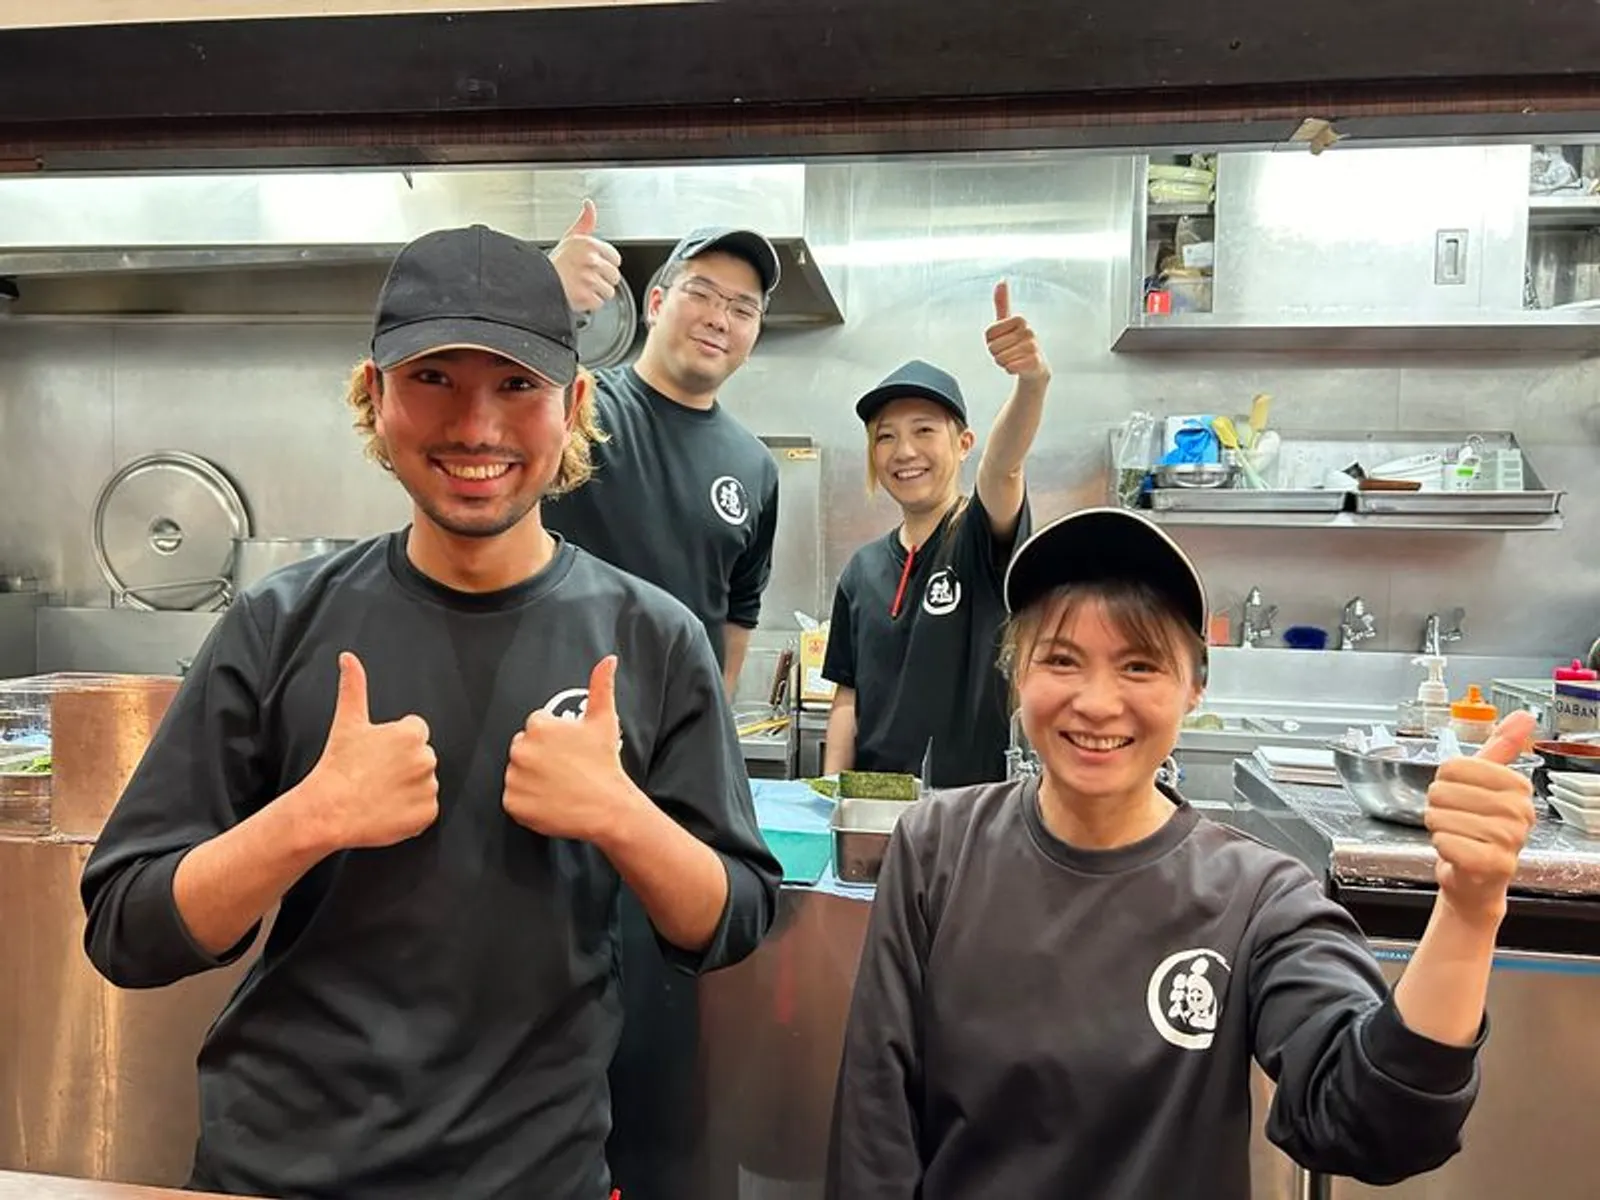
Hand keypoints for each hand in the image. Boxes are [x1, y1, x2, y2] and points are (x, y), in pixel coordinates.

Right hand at [303, 652, 438, 850]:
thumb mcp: (348, 722)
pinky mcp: (427, 813)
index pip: (415, 732)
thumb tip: (348, 657)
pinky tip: (387, 809)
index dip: (394, 744)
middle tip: (375, 775)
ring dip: (407, 788)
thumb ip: (354, 686)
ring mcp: (428, 787)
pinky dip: (410, 812)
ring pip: (423, 784)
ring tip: (378, 793)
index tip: (376, 755)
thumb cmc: (338, 766)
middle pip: (421, 758)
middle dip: (403, 765)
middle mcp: (426, 758)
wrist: (329, 810)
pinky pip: (425, 809)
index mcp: (411, 734)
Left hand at [503, 656, 637, 843]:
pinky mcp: (513, 802)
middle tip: (564, 768)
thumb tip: (608, 660)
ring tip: (558, 784)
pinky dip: (528, 801)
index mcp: (539, 727)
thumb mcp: (604, 720)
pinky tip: (549, 799)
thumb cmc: (605, 764)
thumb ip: (601, 685)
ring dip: (532, 778)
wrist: (607, 807)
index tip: (567, 750)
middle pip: (523, 748)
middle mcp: (522, 750)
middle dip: (540, 756)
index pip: (536, 726)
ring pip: (518, 772)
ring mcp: (515, 777)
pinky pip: (514, 798)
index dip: (553, 739)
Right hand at [548, 199, 622, 313]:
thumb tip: (589, 205)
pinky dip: (589, 303)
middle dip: (603, 279)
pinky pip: (598, 303)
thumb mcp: (571, 238)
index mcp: (590, 244)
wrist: (537, 282)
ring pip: (608, 291)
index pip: (615, 258)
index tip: (593, 266)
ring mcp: (589, 279)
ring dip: (596, 292)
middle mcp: (591, 260)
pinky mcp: (586, 297)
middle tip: (586, 278)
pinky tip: (579, 295)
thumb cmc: (555, 263)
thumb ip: (585, 222)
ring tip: (582, 286)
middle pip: (615, 276)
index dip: (605, 264)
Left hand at [984, 281, 1049, 382]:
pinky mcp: (1034, 362)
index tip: (1004, 340)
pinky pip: (1009, 368)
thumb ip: (1002, 302)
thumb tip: (1002, 279)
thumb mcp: (1008, 322)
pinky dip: (1010, 370)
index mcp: (1020, 319)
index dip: (991, 341)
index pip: (989, 334)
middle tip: (1010, 352)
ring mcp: (1033, 346)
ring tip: (1015, 359)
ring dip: (1003, 362)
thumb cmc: (1018, 343)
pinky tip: (1019, 367)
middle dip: (997, 354)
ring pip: (1000, 358)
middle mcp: (1029, 331)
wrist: (1035, 366)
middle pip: (993, 347)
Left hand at [1424, 710, 1537, 924]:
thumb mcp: (1487, 782)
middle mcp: (1520, 810)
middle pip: (1442, 791)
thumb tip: (1524, 716)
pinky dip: (1441, 846)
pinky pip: (1446, 843)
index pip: (1453, 766)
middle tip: (1454, 819)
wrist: (1476, 878)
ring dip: (1438, 827)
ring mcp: (1511, 838)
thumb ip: (1502, 747)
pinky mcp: (1495, 864)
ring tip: (1455, 834)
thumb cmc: (1477, 826)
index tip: (1459, 795)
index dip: (1443, 782)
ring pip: (1441, 817)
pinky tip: (1456, 851)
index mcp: (1517, 785)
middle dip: (1436, 807)